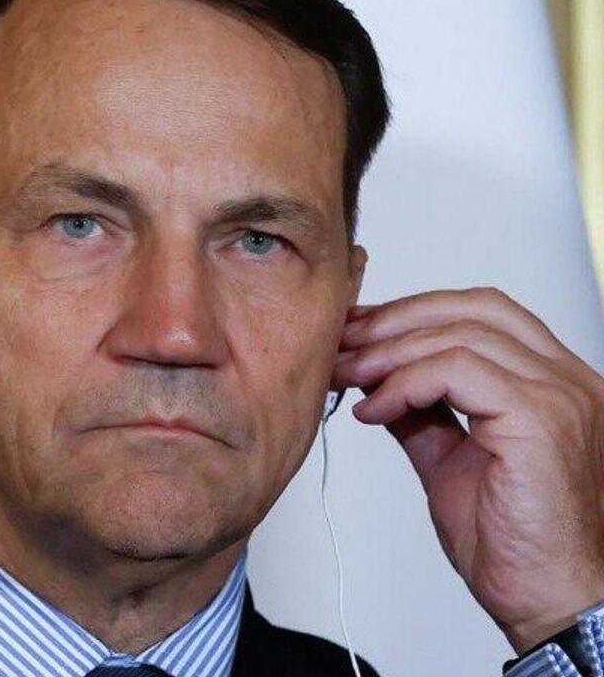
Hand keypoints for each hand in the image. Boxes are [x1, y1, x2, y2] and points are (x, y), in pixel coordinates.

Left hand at [332, 287, 603, 650]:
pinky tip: (374, 410)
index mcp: (553, 382)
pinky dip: (404, 384)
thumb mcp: (452, 461)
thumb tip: (379, 383)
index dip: (414, 312)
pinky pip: (458, 371)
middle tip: (341, 345)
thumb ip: (424, 415)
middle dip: (394, 321)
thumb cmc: (514, 543)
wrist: (548, 599)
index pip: (484, 311)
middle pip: (473, 308)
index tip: (358, 333)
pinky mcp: (541, 420)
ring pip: (460, 334)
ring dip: (388, 352)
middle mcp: (566, 380)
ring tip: (347, 378)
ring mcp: (560, 396)